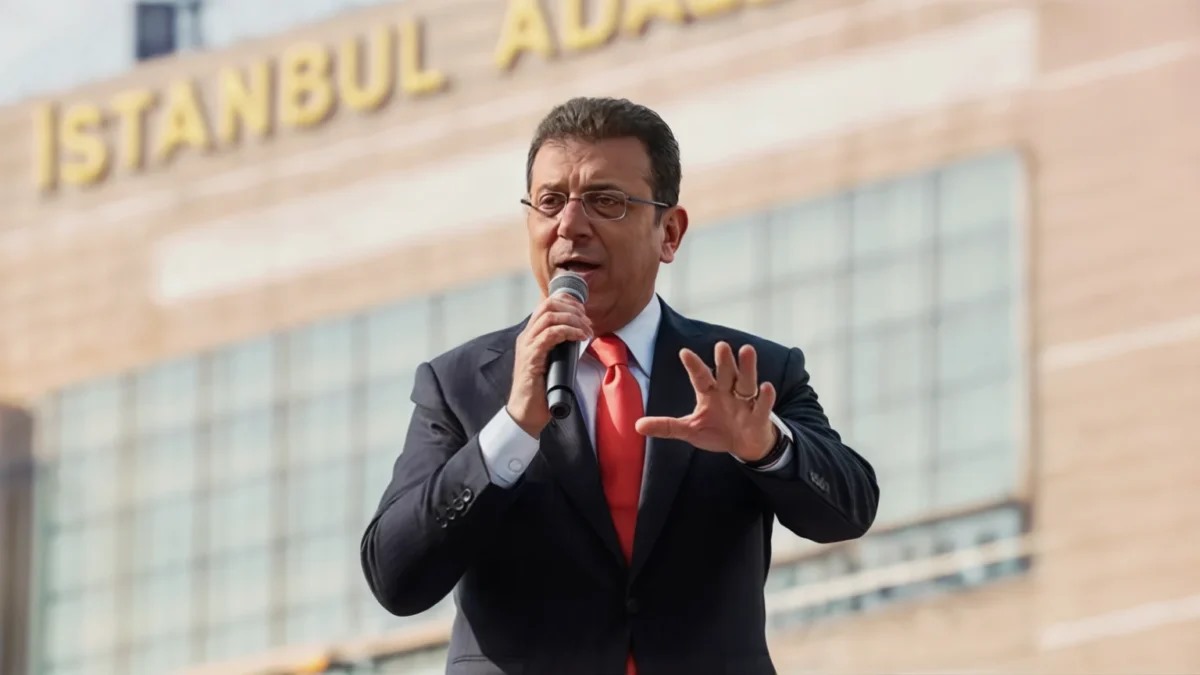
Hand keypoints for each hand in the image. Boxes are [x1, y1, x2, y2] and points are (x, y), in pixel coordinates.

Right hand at [507, 294, 592, 437]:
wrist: (525, 413)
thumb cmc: (541, 391)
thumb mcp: (551, 363)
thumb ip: (559, 349)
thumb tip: (579, 339)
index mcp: (530, 336)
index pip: (546, 306)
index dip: (567, 303)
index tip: (583, 312)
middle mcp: (526, 337)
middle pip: (547, 305)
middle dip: (572, 309)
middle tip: (588, 322)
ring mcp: (527, 347)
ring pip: (550, 317)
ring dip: (573, 320)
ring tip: (587, 331)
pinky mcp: (531, 358)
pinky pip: (550, 335)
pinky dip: (569, 332)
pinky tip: (580, 337)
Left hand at [635, 341, 777, 461]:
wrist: (745, 445)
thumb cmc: (717, 432)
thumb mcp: (690, 430)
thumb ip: (667, 427)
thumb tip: (637, 425)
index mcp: (710, 393)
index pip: (700, 377)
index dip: (693, 366)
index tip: (684, 352)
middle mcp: (728, 392)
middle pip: (725, 374)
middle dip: (723, 361)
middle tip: (720, 345)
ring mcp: (745, 402)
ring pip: (746, 382)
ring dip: (747, 367)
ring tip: (747, 350)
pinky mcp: (759, 416)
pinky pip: (762, 405)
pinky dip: (765, 397)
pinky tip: (766, 386)